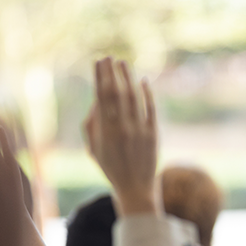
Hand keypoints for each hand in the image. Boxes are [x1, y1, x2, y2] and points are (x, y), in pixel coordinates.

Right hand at [84, 58, 159, 215]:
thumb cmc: (111, 167)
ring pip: (133, 98)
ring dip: (128, 78)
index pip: (101, 97)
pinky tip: (143, 81)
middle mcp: (122, 128)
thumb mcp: (93, 148)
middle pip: (117, 93)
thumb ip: (92, 124)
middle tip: (109, 58)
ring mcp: (139, 130)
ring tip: (123, 64)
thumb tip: (97, 100)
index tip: (98, 62)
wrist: (135, 187)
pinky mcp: (153, 134)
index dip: (100, 77)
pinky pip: (150, 109)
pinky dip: (147, 94)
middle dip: (112, 73)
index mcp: (105, 131)